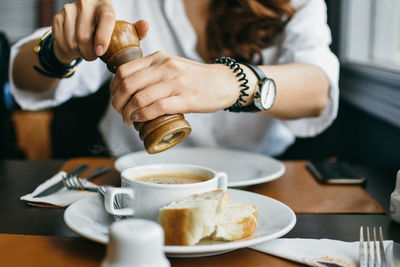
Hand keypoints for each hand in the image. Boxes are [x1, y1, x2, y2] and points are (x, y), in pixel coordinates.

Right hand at [51, 0, 147, 63]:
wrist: (81, 30)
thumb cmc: (107, 32)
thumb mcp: (123, 32)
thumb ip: (136, 30)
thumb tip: (145, 25)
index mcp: (104, 4)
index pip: (106, 19)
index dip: (103, 37)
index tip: (101, 52)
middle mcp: (85, 3)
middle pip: (84, 36)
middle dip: (90, 53)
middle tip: (95, 56)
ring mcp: (69, 9)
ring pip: (73, 42)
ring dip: (81, 53)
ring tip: (86, 51)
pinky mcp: (57, 18)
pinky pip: (63, 43)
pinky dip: (70, 51)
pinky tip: (75, 48)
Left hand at [109, 51, 246, 123]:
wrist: (224, 82)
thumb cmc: (195, 78)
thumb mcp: (172, 65)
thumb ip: (153, 71)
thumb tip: (130, 88)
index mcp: (159, 58)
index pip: (125, 70)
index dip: (114, 87)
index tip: (116, 99)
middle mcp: (166, 67)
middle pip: (128, 84)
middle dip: (118, 102)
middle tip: (120, 113)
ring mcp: (176, 83)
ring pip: (140, 97)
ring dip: (129, 112)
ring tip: (128, 120)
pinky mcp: (186, 99)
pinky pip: (157, 107)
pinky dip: (143, 116)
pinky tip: (140, 120)